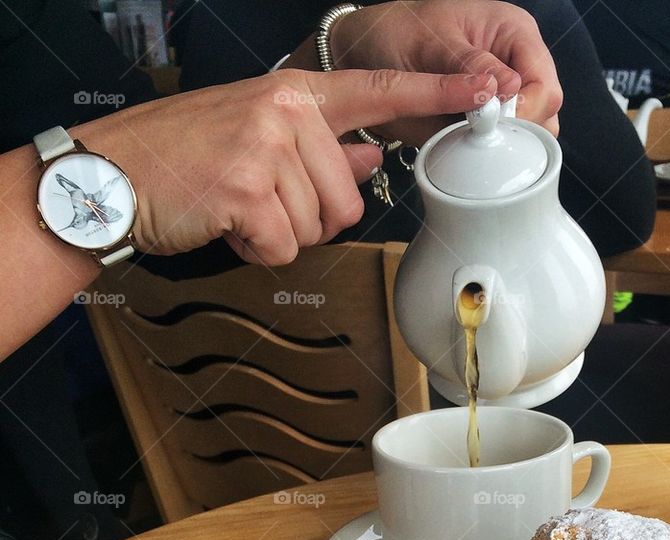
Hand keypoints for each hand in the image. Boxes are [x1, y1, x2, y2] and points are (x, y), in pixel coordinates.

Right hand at [76, 67, 497, 264]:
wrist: (111, 174)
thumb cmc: (182, 160)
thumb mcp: (255, 136)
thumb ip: (320, 144)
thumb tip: (368, 151)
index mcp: (294, 94)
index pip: (380, 90)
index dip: (438, 91)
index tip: (487, 88)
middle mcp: (286, 111)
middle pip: (349, 196)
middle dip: (310, 217)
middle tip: (258, 200)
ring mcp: (267, 147)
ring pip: (320, 226)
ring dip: (280, 234)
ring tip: (236, 207)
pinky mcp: (249, 189)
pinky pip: (286, 247)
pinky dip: (256, 251)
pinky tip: (225, 224)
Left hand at [327, 0, 562, 141]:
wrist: (367, 55)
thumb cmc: (398, 33)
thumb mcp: (430, 41)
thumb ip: (468, 65)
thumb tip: (505, 88)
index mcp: (514, 34)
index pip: (544, 83)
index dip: (526, 111)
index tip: (494, 127)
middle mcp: (517, 65)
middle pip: (546, 112)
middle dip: (520, 132)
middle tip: (483, 142)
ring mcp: (505, 97)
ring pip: (533, 134)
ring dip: (510, 148)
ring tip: (475, 146)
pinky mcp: (489, 122)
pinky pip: (505, 146)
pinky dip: (493, 156)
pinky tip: (471, 153)